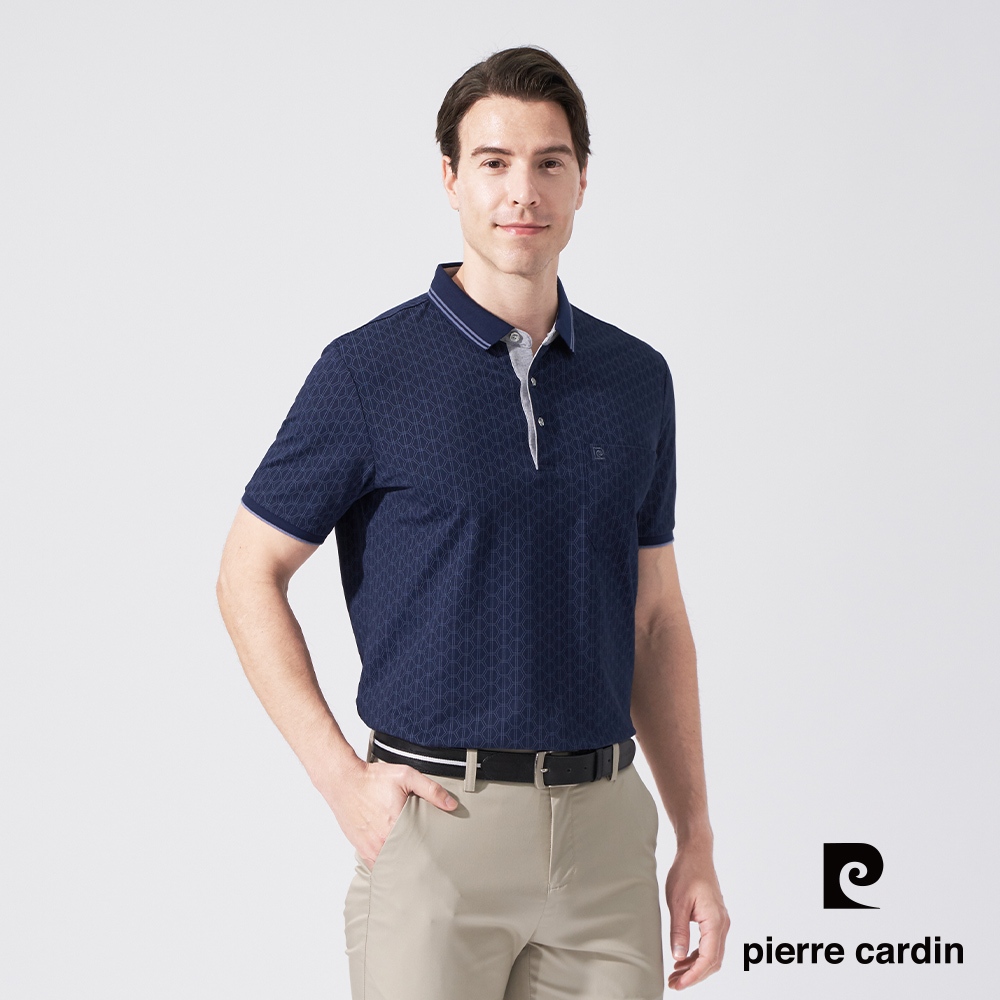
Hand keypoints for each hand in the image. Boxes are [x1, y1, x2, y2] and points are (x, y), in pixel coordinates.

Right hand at [319, 757, 457, 868]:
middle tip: (429, 865)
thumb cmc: (372, 778)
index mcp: (396, 824)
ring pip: (390, 866)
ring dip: (400, 866)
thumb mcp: (406, 776)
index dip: (430, 854)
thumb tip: (451, 804)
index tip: (438, 857)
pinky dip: (384, 866)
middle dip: (417, 863)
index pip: (419, 848)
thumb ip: (431, 789)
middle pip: (405, 861)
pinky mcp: (361, 847)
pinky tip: (394, 866)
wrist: (343, 780)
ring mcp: (370, 847)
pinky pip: (375, 866)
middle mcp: (383, 840)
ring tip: (413, 868)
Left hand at [664, 845, 728, 989]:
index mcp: (715, 921)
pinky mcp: (715, 918)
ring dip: (696, 967)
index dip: (693, 975)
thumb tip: (678, 957)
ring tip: (676, 974)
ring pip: (712, 954)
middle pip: (712, 961)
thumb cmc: (687, 872)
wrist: (696, 853)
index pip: (707, 959)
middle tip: (674, 983)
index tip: (678, 984)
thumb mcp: (677, 902)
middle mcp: (722, 924)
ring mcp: (720, 921)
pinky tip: (683, 958)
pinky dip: (698, 955)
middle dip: (694, 976)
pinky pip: (710, 944)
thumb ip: (679, 931)